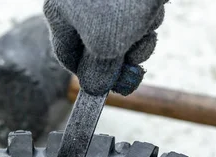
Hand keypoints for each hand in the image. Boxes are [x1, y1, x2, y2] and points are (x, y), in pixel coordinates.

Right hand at [43, 0, 165, 95]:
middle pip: (98, 46)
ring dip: (139, 37)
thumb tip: (94, 88)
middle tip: (136, 62)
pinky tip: (155, 6)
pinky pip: (137, 13)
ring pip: (122, 31)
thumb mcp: (106, 45)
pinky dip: (147, 17)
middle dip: (121, 56)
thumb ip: (99, 72)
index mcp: (60, 14)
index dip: (88, 75)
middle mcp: (78, 2)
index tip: (108, 86)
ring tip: (147, 23)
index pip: (67, 56)